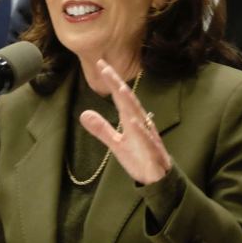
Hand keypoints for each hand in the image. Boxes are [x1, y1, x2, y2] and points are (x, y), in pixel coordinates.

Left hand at [81, 59, 171, 184]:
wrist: (157, 179)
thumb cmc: (140, 158)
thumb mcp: (116, 144)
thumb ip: (102, 129)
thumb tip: (83, 114)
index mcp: (132, 119)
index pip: (120, 96)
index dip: (111, 80)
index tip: (100, 63)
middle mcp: (140, 123)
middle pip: (128, 100)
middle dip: (117, 83)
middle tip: (105, 67)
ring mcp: (147, 136)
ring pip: (138, 115)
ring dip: (129, 102)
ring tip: (118, 88)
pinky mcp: (152, 151)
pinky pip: (147, 139)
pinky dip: (141, 129)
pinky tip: (133, 121)